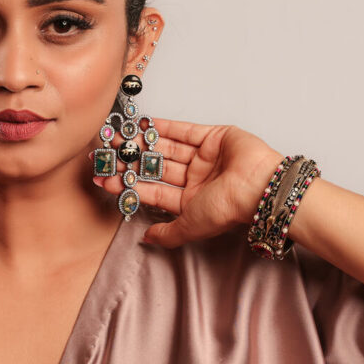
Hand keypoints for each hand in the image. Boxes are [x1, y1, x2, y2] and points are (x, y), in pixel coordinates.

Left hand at [92, 119, 283, 247]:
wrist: (259, 187)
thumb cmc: (228, 209)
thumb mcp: (191, 226)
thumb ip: (168, 234)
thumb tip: (145, 239)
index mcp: (191, 200)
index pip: (152, 190)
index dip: (127, 185)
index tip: (103, 179)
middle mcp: (196, 178)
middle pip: (156, 167)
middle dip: (130, 162)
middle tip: (104, 155)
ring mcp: (204, 157)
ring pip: (166, 148)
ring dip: (142, 143)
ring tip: (118, 138)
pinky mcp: (213, 137)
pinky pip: (184, 130)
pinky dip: (163, 126)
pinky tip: (142, 124)